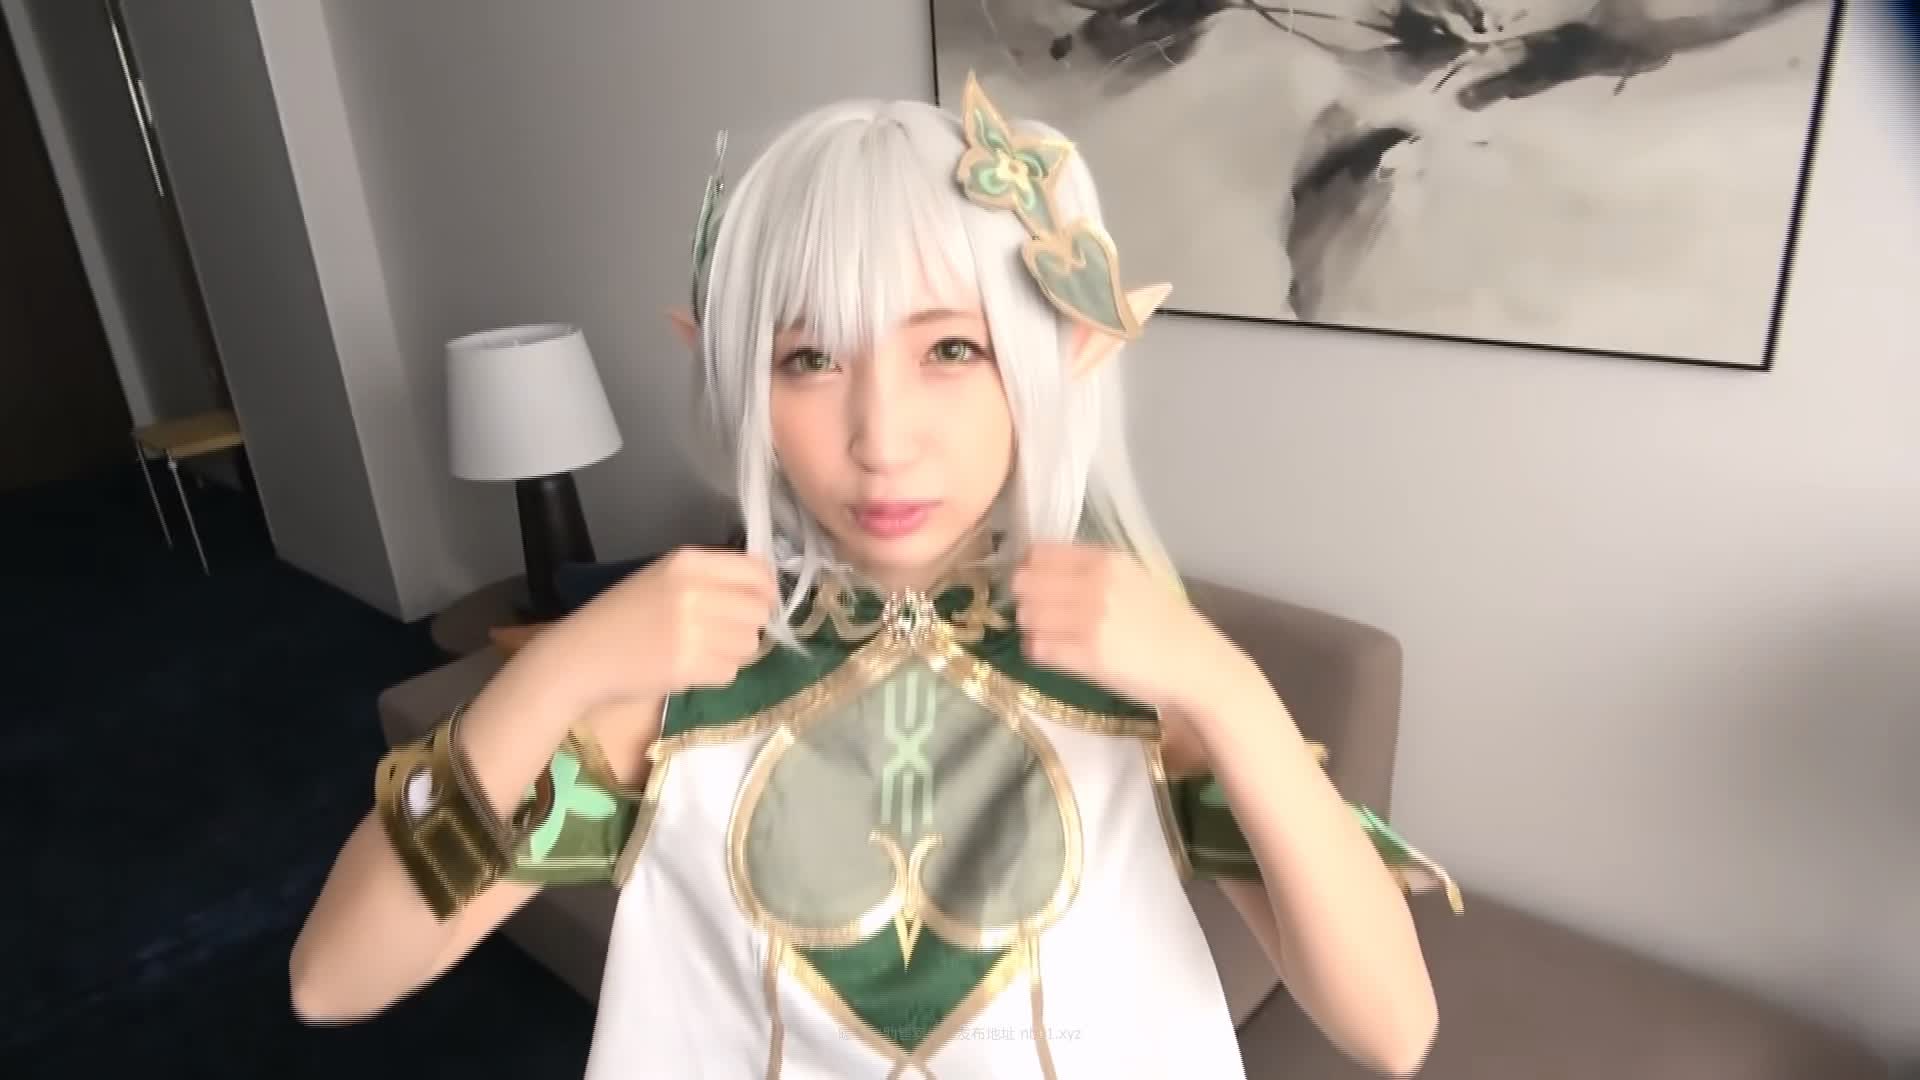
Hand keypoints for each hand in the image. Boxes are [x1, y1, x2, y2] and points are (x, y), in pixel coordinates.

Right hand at [541, 546, 778, 709]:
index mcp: (688, 561)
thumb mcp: (664, 577)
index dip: (764, 590)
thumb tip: (764, 590)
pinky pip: (730, 671)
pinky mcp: (688, 666)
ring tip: (701, 650)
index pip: (756, 570)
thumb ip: (711, 578)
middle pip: (758, 610)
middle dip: (747, 625)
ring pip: (749, 643)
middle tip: (721, 632)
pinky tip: (690, 667)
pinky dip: (716, 673)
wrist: (581, 655)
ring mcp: (692, 629)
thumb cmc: (622, 615)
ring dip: (733, 652)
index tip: (755, 602)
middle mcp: (694, 590)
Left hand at [1009, 541, 1228, 712]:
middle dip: (1025, 599)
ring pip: (1026, 616)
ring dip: (1031, 627)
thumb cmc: (1165, 624)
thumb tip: (1037, 568)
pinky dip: (1038, 652)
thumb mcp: (1133, 579)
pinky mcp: (1087, 656)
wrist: (1195, 667)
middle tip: (1039, 613)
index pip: (1038, 553)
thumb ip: (1090, 570)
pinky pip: (1037, 649)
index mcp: (1107, 560)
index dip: (1028, 569)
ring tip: (1050, 635)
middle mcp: (1095, 584)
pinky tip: (1054, 654)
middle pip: (1024, 583)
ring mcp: (1090, 621)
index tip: (1034, 583)